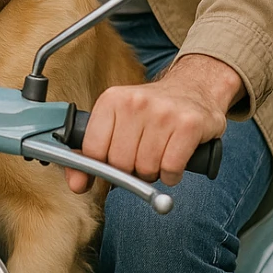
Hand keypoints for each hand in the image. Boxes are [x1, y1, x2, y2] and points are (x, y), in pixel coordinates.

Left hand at [66, 53, 243, 193]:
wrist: (195, 88)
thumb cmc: (151, 113)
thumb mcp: (116, 123)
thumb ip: (90, 155)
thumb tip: (77, 185)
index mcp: (111, 100)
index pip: (93, 150)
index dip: (102, 166)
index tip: (112, 165)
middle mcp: (135, 102)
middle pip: (120, 164)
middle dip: (131, 170)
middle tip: (141, 156)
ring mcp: (163, 112)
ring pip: (146, 169)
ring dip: (153, 172)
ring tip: (159, 154)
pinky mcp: (189, 125)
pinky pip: (170, 170)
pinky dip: (172, 175)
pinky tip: (174, 159)